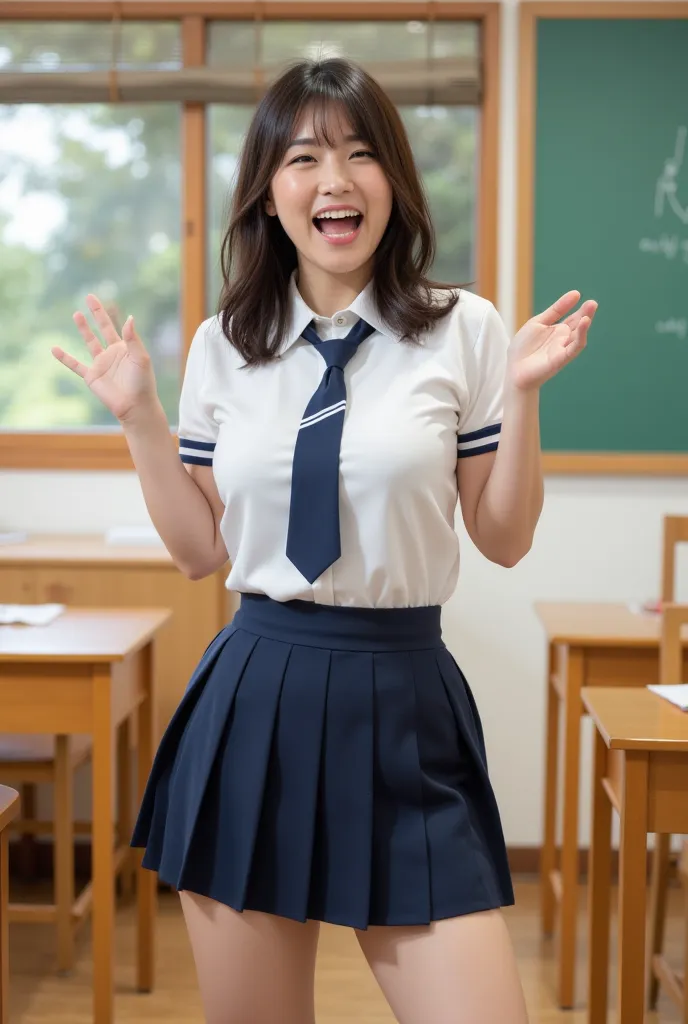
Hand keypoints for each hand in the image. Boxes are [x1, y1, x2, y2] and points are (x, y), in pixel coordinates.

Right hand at [52, 294, 158, 423]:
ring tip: (76, 313)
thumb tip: (129, 318)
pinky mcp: (91, 376)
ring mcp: (100, 364)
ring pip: (89, 342)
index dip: (108, 313)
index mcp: (125, 348)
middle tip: (89, 297)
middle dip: (96, 313)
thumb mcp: (141, 358)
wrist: (135, 406)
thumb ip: (133, 339)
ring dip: (83, 328)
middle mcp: (111, 354)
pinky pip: (75, 365)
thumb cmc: (142, 383)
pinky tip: (54, 349)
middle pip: (102, 329)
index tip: (102, 300)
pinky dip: (65, 358)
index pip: (115, 326)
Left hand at [507, 290, 597, 391]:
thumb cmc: (524, 348)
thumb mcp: (539, 322)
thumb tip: (576, 293)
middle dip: (586, 314)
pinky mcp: (561, 359)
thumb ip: (556, 309)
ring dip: (585, 326)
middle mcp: (564, 339)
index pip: (574, 317)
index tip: (579, 296)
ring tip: (588, 314)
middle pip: (579, 325)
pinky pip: (574, 348)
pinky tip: (583, 326)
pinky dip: (580, 337)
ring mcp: (563, 349)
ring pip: (579, 337)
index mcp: (559, 330)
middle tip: (593, 303)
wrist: (513, 370)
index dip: (579, 308)